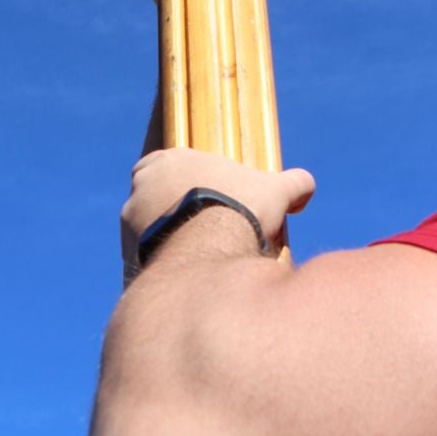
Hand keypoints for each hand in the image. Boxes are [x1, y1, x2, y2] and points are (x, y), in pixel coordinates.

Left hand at [122, 147, 315, 262]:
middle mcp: (142, 185)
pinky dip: (159, 265)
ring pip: (147, 229)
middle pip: (156, 197)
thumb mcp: (274, 191)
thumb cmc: (239, 209)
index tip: (209, 200)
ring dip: (166, 240)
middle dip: (176, 212)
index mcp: (171, 159)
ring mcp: (132, 219)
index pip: (171, 165)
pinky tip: (182, 276)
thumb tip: (307, 185)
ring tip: (195, 259)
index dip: (190, 182)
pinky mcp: (128, 251)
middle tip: (203, 232)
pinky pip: (143, 259)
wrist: (209, 248)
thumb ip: (292, 183)